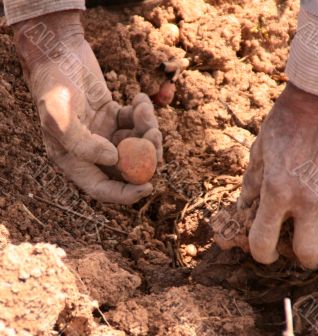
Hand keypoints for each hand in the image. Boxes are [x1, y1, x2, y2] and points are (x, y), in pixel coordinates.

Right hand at [13, 11, 162, 203]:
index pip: (102, 189)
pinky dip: (144, 114)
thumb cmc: (53, 83)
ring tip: (144, 110)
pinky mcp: (116, 117)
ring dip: (148, 130)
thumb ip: (82, 143)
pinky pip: (137, 124)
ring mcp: (105, 134)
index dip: (126, 194)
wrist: (58, 50)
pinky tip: (140, 99)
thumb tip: (114, 160)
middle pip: (126, 168)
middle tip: (155, 137)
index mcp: (73, 160)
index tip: (149, 187)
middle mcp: (91, 151)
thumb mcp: (59, 115)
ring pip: (136, 145)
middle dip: (146, 156)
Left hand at [237, 83, 317, 268]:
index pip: (264, 243)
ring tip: (317, 224)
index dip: (261, 254)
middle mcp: (309, 198)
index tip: (265, 250)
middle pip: (309, 256)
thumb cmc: (285, 124)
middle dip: (300, 259)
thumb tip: (242, 214)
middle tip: (297, 247)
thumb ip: (251, 189)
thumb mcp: (259, 154)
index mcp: (278, 191)